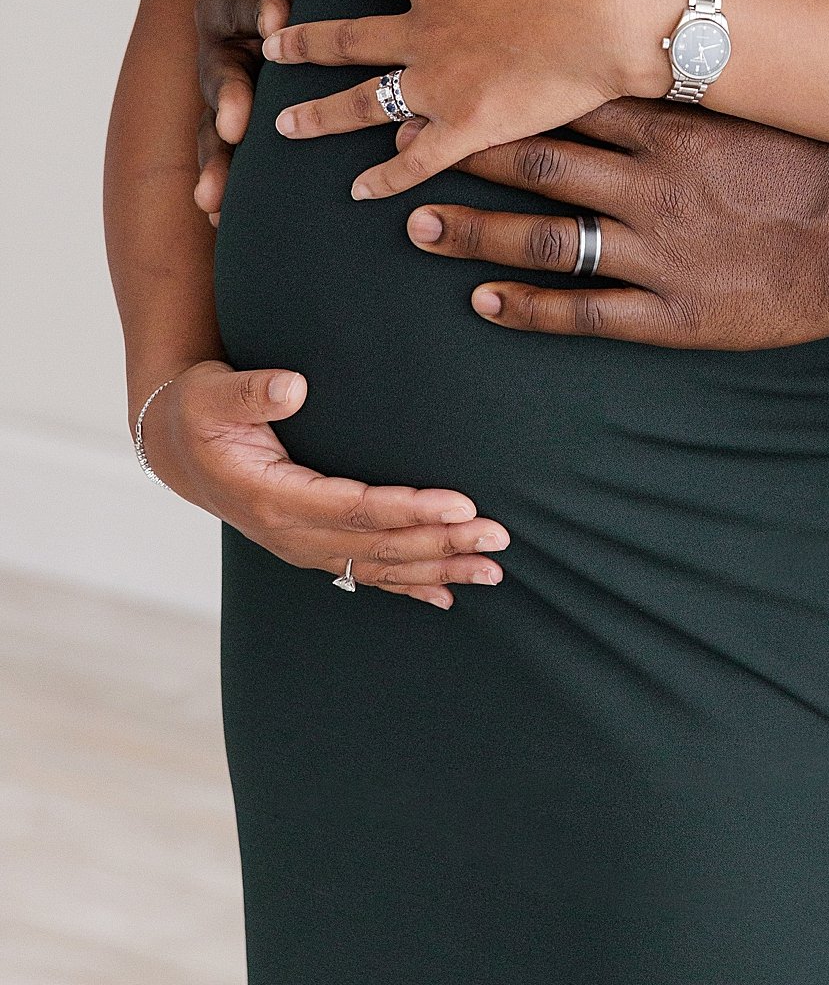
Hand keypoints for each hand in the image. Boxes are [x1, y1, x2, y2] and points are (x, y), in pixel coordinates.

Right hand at [138, 359, 509, 610]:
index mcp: (273, 498)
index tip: (461, 505)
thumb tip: (293, 387)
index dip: (409, 510)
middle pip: (379, 546)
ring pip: (379, 567)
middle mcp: (291, 533)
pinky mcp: (309, 546)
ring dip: (437, 570)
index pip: (356, 510)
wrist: (174, 446)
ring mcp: (301, 546)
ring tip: (492, 572)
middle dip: (442, 545)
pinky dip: (406, 586)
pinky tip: (445, 597)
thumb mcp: (212, 393)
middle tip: (498, 539)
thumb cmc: (198, 411)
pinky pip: (364, 574)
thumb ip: (252, 392)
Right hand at [194, 0, 309, 223]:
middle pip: (219, 76)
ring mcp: (228, 91)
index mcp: (232, 1)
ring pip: (215, 128)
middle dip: (227, 103)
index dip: (259, 10)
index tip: (279, 19)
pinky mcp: (241, 121)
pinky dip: (227, 185)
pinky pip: (229, 155)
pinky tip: (222, 224)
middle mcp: (222, 49)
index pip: (244, 4)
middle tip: (232, 127)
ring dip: (216, 161)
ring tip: (213, 200)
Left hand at [260, 0, 682, 205]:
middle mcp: (426, 31)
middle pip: (349, 38)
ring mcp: (441, 82)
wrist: (613, 18)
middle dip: (305, 43)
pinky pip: (414, 159)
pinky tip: (358, 190)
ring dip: (320, 114)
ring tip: (284, 124)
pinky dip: (384, 177)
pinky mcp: (466, 126)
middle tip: (271, 49)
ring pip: (364, 102)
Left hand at [400, 99, 828, 350]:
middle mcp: (652, 187)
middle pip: (539, 163)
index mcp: (672, 129)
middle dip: (466, 155)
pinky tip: (485, 305)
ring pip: (545, 240)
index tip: (451, 82)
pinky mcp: (670, 314)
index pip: (566, 101)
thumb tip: (641, 49)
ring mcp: (656, 253)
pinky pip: (583, 314)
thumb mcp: (756, 106)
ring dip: (476, 233)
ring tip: (421, 227)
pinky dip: (528, 311)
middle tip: (403, 150)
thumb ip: (690, 88)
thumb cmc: (821, 165)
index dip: (501, 92)